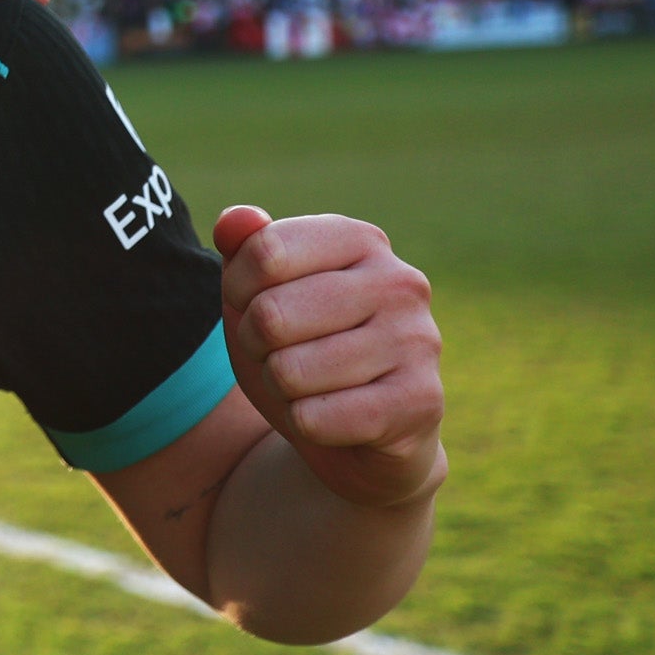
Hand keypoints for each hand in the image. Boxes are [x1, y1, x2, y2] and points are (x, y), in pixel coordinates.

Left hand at [215, 207, 445, 509]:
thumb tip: (233, 221)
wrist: (356, 433)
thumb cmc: (299, 346)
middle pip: (271, 314)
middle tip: (284, 353)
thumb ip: (242, 250)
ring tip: (312, 385)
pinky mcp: (420, 401)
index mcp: (361, 240)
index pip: (264, 253)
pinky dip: (305, 424)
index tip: (258, 305)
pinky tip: (334, 417)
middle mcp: (400, 282)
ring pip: (288, 372)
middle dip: (257, 346)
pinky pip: (315, 418)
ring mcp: (418, 340)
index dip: (237, 292)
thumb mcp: (258, 293)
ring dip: (281, 388)